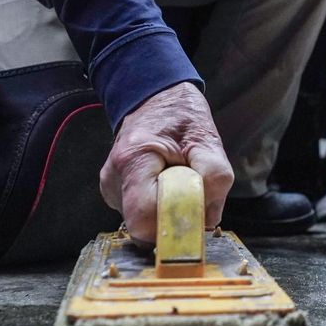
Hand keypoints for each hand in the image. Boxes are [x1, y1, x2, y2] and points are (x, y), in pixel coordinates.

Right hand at [100, 82, 233, 244]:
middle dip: (174, 219)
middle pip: (144, 226)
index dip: (174, 222)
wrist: (156, 99)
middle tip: (192, 192)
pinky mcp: (115, 195)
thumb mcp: (208, 139)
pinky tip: (166, 185)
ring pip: (144, 224)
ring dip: (168, 213)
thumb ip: (214, 178)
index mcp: (133, 159)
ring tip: (177, 182)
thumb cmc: (182, 116)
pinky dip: (160, 208)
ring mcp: (111, 189)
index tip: (197, 212)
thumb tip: (207, 218)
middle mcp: (114, 178)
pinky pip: (142, 217)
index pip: (145, 217)